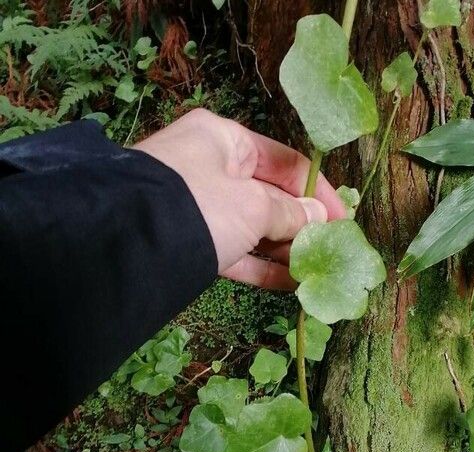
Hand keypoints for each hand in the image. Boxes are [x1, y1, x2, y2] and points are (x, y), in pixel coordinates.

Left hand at [134, 109, 344, 289]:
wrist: (123, 246)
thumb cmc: (197, 206)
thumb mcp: (251, 206)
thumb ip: (290, 213)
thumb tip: (318, 219)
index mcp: (224, 140)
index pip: (285, 161)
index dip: (318, 191)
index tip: (343, 219)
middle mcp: (211, 168)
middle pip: (270, 195)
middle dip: (302, 224)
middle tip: (331, 250)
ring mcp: (200, 207)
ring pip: (254, 228)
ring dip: (284, 250)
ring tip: (316, 270)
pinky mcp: (191, 242)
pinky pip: (235, 252)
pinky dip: (261, 267)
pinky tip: (291, 284)